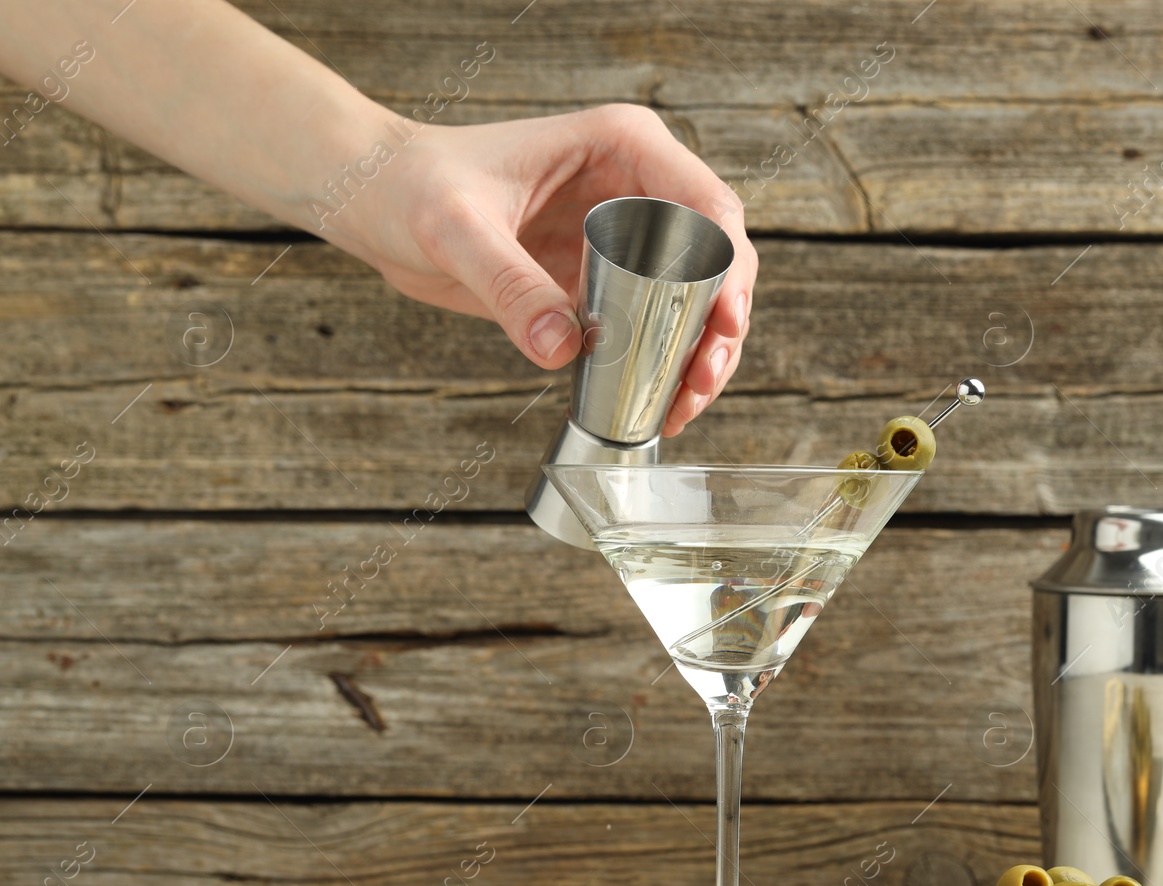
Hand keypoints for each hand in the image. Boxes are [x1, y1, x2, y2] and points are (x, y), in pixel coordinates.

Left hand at [336, 104, 756, 436]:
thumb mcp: (457, 229)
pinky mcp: (600, 277)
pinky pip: (652, 321)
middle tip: (701, 380)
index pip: (707, 205)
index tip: (722, 323)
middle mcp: (635, 186)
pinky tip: (659, 400)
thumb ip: (509, 284)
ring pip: (695, 297)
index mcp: (621, 147)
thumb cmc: (411, 184)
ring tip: (684, 403)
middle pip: (716, 259)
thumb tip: (563, 349)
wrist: (376, 200)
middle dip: (722, 324)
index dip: (729, 268)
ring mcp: (622, 234)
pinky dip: (663, 362)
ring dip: (700, 352)